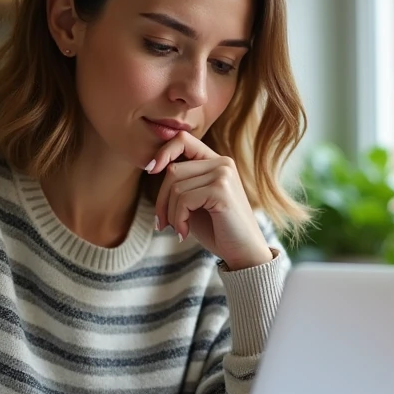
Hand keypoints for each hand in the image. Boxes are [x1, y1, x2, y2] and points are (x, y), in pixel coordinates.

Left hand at [147, 132, 273, 270]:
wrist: (243, 254)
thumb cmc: (217, 230)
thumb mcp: (194, 202)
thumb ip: (180, 183)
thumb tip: (153, 166)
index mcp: (217, 162)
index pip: (183, 139)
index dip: (163, 152)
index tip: (150, 170)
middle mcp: (222, 163)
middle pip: (173, 169)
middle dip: (161, 199)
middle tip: (163, 223)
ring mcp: (223, 174)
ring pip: (175, 187)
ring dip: (170, 213)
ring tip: (178, 229)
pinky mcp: (221, 190)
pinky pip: (184, 199)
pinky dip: (178, 219)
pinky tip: (184, 233)